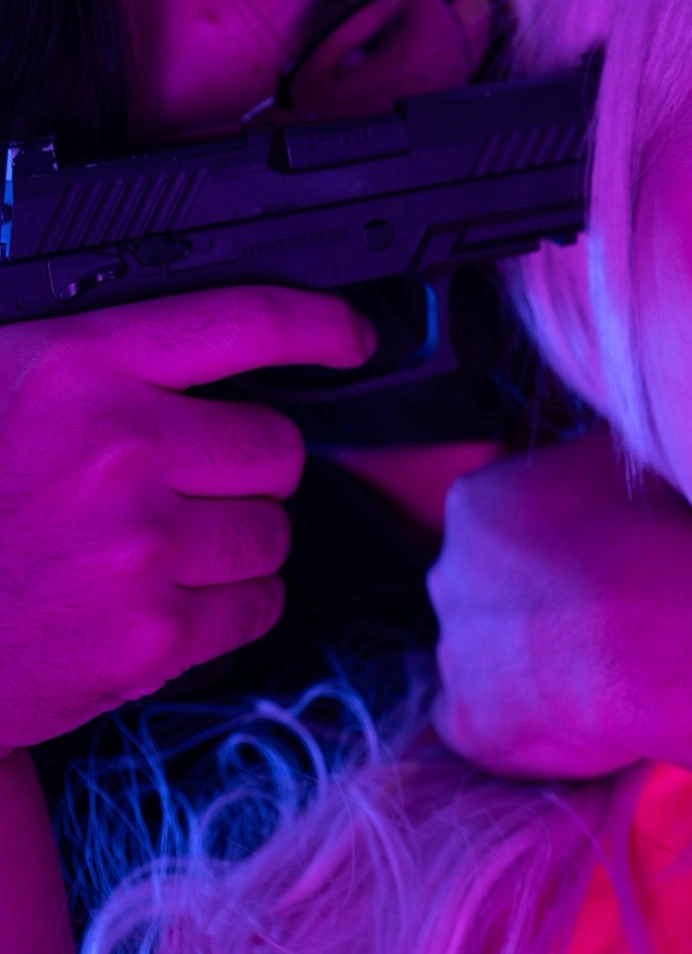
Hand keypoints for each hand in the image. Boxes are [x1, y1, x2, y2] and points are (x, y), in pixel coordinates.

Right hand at [0, 287, 376, 749]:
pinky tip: (162, 599)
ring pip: (272, 531)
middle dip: (247, 469)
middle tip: (185, 487)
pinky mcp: (154, 633)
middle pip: (277, 445)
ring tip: (157, 550)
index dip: (319, 325)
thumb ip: (93, 357)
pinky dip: (227, 607)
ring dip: (235, 542)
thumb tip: (196, 348)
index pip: (246, 320)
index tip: (349, 336)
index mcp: (80, 367)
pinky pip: (256, 606)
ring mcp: (143, 545)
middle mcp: (121, 447)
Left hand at [429, 426, 691, 778]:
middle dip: (534, 604)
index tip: (602, 564)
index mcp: (477, 502)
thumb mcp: (628, 459)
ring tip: (605, 673)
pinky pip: (485, 726)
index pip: (504, 524)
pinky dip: (522, 728)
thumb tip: (596, 470)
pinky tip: (579, 716)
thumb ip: (588, 465)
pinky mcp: (467, 724)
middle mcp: (447, 572)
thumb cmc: (658, 533)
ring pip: (486, 657)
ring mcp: (453, 651)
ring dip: (529, 665)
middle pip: (486, 589)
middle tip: (605, 618)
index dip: (556, 548)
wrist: (662, 630)